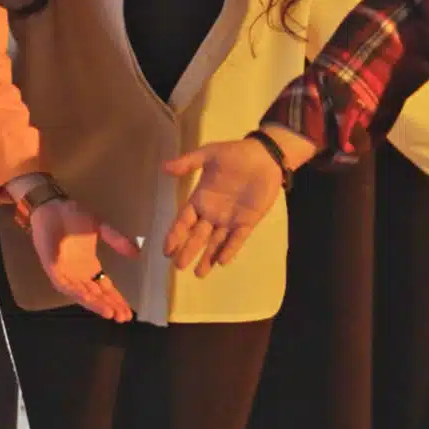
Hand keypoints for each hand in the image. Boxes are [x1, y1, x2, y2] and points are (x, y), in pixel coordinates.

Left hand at [28, 198, 139, 321]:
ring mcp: (66, 273)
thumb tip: (137, 254)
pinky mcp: (53, 269)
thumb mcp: (101, 228)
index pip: (106, 288)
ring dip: (96, 304)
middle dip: (110, 306)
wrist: (53, 207)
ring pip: (83, 294)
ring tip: (110, 313)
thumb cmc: (74, 216)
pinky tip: (90, 299)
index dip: (117, 299)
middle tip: (124, 317)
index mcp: (90, 266)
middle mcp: (79, 274)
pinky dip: (78, 293)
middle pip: (97, 295)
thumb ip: (117, 241)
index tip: (129, 311)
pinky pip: (66, 286)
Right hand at [162, 139, 282, 277]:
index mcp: (201, 198)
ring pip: (215, 242)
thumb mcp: (209, 154)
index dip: (175, 234)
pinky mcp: (247, 221)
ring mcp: (230, 219)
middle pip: (197, 236)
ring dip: (207, 257)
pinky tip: (222, 262)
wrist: (265, 156)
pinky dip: (229, 250)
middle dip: (188, 251)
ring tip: (199, 274)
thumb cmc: (235, 154)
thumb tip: (164, 167)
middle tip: (178, 267)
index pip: (184, 220)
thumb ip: (188, 162)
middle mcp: (212, 213)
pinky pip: (236, 239)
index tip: (166, 250)